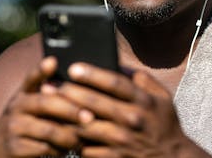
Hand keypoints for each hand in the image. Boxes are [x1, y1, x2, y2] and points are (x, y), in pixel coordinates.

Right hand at [0, 57, 91, 157]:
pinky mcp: (13, 148)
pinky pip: (44, 148)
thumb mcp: (31, 108)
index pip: (31, 78)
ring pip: (48, 130)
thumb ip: (49, 96)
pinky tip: (68, 149)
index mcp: (23, 94)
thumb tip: (73, 80)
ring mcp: (12, 127)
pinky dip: (60, 150)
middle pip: (46, 103)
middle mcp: (15, 107)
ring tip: (82, 138)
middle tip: (89, 117)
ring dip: (69, 135)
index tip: (53, 61)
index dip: (41, 69)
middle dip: (71, 110)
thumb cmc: (25, 127)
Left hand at [58, 63, 211, 157]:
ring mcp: (121, 141)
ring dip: (65, 116)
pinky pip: (86, 148)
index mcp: (143, 101)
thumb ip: (142, 78)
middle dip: (70, 92)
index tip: (74, 67)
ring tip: (48, 105)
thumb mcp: (162, 96)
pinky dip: (72, 138)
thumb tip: (118, 64)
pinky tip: (61, 129)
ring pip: (85, 127)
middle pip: (94, 103)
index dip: (93, 74)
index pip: (116, 83)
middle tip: (52, 85)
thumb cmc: (163, 123)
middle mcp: (132, 120)